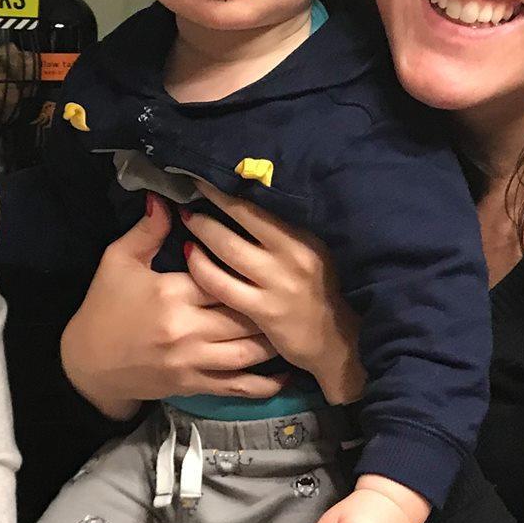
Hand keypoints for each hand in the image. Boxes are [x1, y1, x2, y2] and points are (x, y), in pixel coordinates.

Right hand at [59, 193, 277, 420]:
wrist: (89, 364)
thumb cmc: (104, 307)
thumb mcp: (118, 261)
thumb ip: (148, 230)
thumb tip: (165, 198)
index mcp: (173, 293)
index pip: (222, 275)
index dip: (244, 267)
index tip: (261, 257)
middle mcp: (188, 329)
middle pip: (244, 314)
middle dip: (267, 304)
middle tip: (287, 292)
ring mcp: (193, 362)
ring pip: (249, 352)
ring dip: (273, 340)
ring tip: (288, 325)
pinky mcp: (194, 386)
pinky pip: (238, 387)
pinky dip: (264, 384)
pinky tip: (283, 373)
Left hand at [178, 178, 364, 401]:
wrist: (336, 341)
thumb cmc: (317, 292)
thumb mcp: (309, 254)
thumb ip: (280, 233)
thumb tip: (241, 204)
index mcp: (302, 238)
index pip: (257, 208)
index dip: (224, 193)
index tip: (201, 181)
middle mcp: (291, 257)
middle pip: (240, 221)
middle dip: (208, 211)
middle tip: (187, 204)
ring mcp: (277, 284)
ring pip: (227, 250)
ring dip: (200, 234)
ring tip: (187, 225)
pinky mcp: (263, 311)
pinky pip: (221, 285)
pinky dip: (201, 268)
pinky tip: (189, 258)